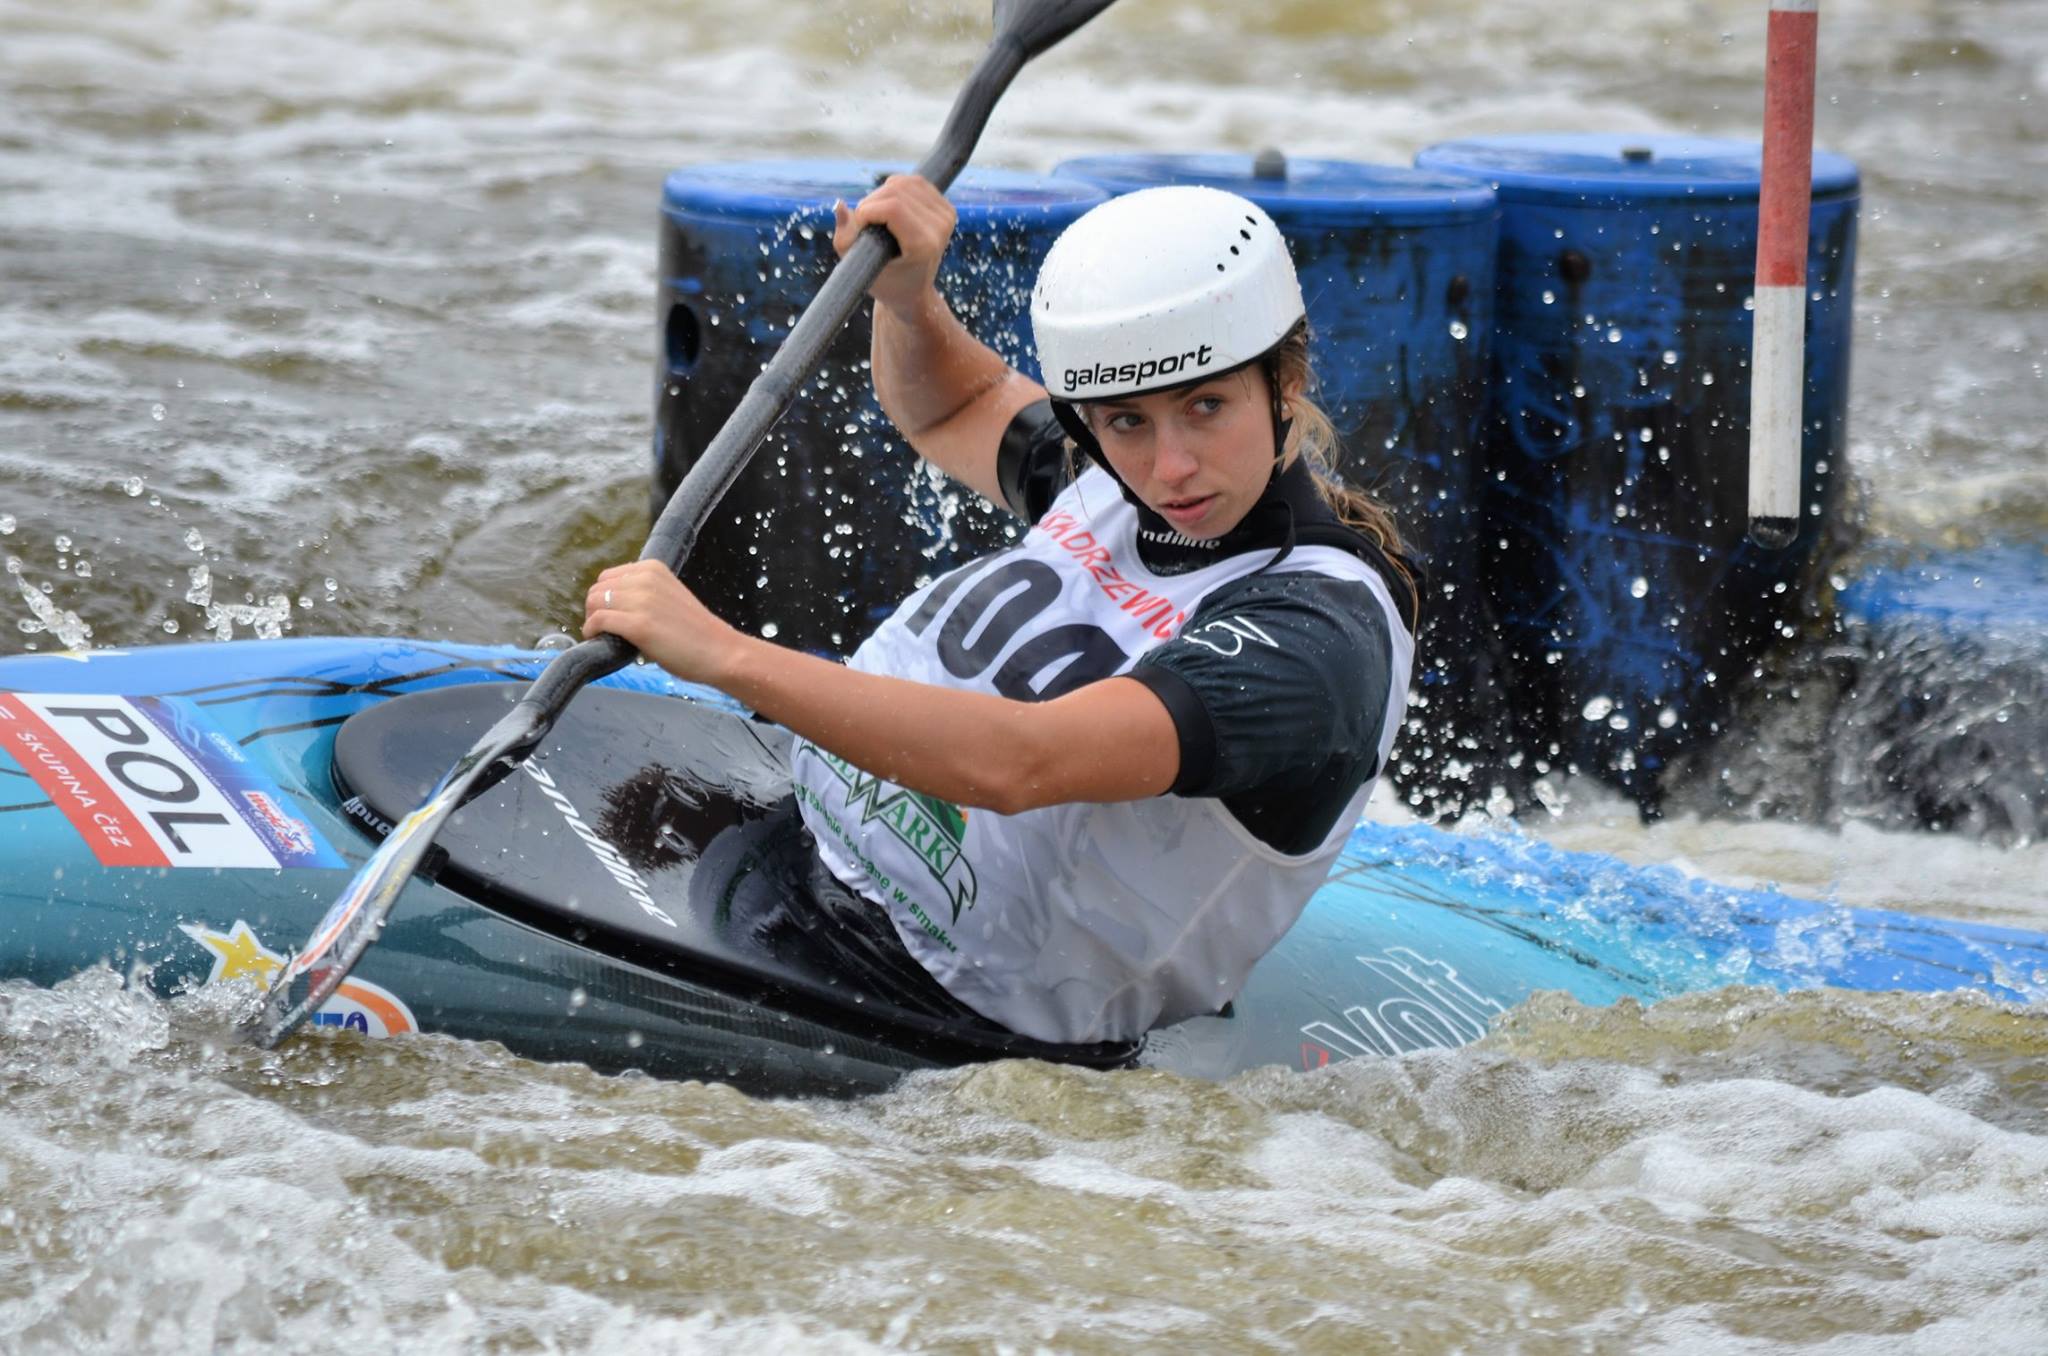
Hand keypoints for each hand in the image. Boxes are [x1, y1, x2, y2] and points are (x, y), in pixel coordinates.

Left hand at [582, 559, 748, 687]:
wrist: (721, 652)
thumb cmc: (696, 632)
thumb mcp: (669, 598)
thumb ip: (644, 594)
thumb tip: (612, 605)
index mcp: (653, 569)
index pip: (608, 577)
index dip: (604, 598)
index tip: (610, 614)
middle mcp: (646, 579)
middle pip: (597, 589)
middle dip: (595, 609)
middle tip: (605, 629)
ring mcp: (642, 601)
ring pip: (594, 603)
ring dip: (592, 621)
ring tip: (602, 636)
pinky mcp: (638, 624)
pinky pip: (599, 621)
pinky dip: (592, 631)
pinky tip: (598, 640)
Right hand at [833, 174, 955, 315]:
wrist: (913, 292)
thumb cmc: (885, 282)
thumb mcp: (858, 266)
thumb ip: (845, 238)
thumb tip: (840, 204)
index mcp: (924, 245)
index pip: (893, 208)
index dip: (867, 210)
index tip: (859, 226)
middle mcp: (940, 228)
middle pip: (895, 190)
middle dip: (871, 202)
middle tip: (866, 223)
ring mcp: (947, 216)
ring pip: (903, 182)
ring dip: (881, 194)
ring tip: (877, 216)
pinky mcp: (947, 208)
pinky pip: (914, 182)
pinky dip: (895, 188)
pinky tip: (890, 206)